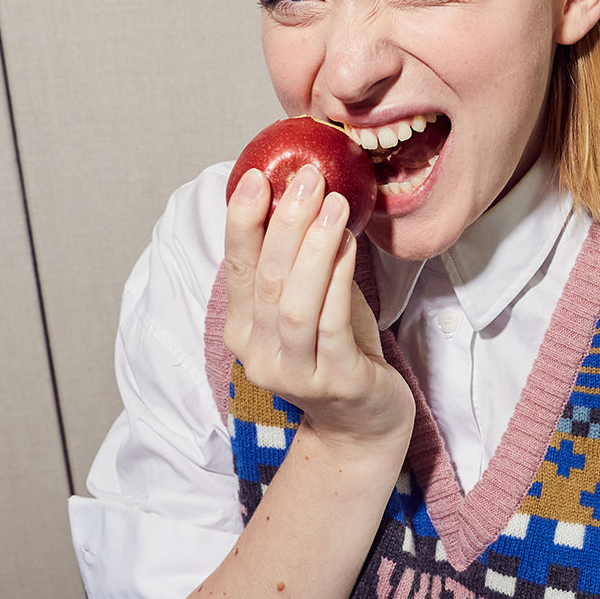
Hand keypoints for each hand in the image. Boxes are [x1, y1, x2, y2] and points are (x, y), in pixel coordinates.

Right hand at [223, 165, 414, 448]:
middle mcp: (258, 353)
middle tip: (307, 177)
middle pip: (266, 278)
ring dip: (313, 247)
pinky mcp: (333, 382)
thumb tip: (307, 192)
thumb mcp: (312, 299)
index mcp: (243, 328)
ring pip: (294, 302)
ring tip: (333, 203)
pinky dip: (338, 280)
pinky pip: (332, 325)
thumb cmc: (339, 349)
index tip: (254, 175)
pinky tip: (351, 245)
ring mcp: (294, 372)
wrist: (363, 423)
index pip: (236, 266)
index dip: (241, 220)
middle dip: (285, 221)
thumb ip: (303, 261)